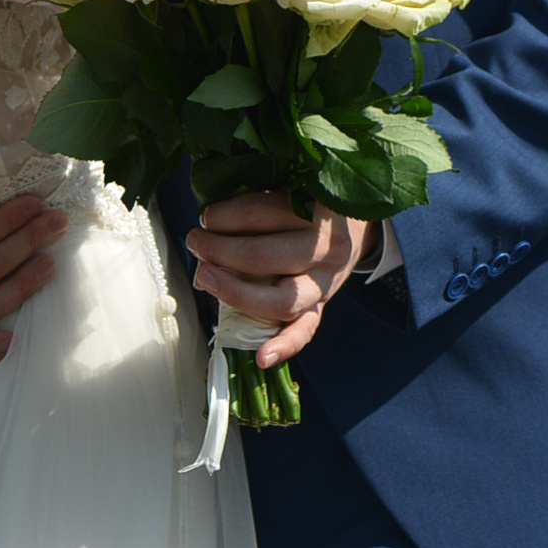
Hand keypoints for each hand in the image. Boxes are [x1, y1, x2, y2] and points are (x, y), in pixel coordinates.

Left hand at [186, 191, 373, 367]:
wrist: (350, 228)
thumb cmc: (306, 206)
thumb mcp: (290, 190)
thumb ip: (256, 201)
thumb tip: (207, 224)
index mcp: (316, 208)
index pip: (259, 212)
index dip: (223, 216)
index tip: (205, 217)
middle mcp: (325, 247)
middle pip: (263, 255)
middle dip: (219, 250)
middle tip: (196, 243)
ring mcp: (326, 281)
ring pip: (281, 298)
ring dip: (234, 291)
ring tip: (205, 278)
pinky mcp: (322, 306)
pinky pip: (305, 330)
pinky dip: (284, 346)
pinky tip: (262, 356)